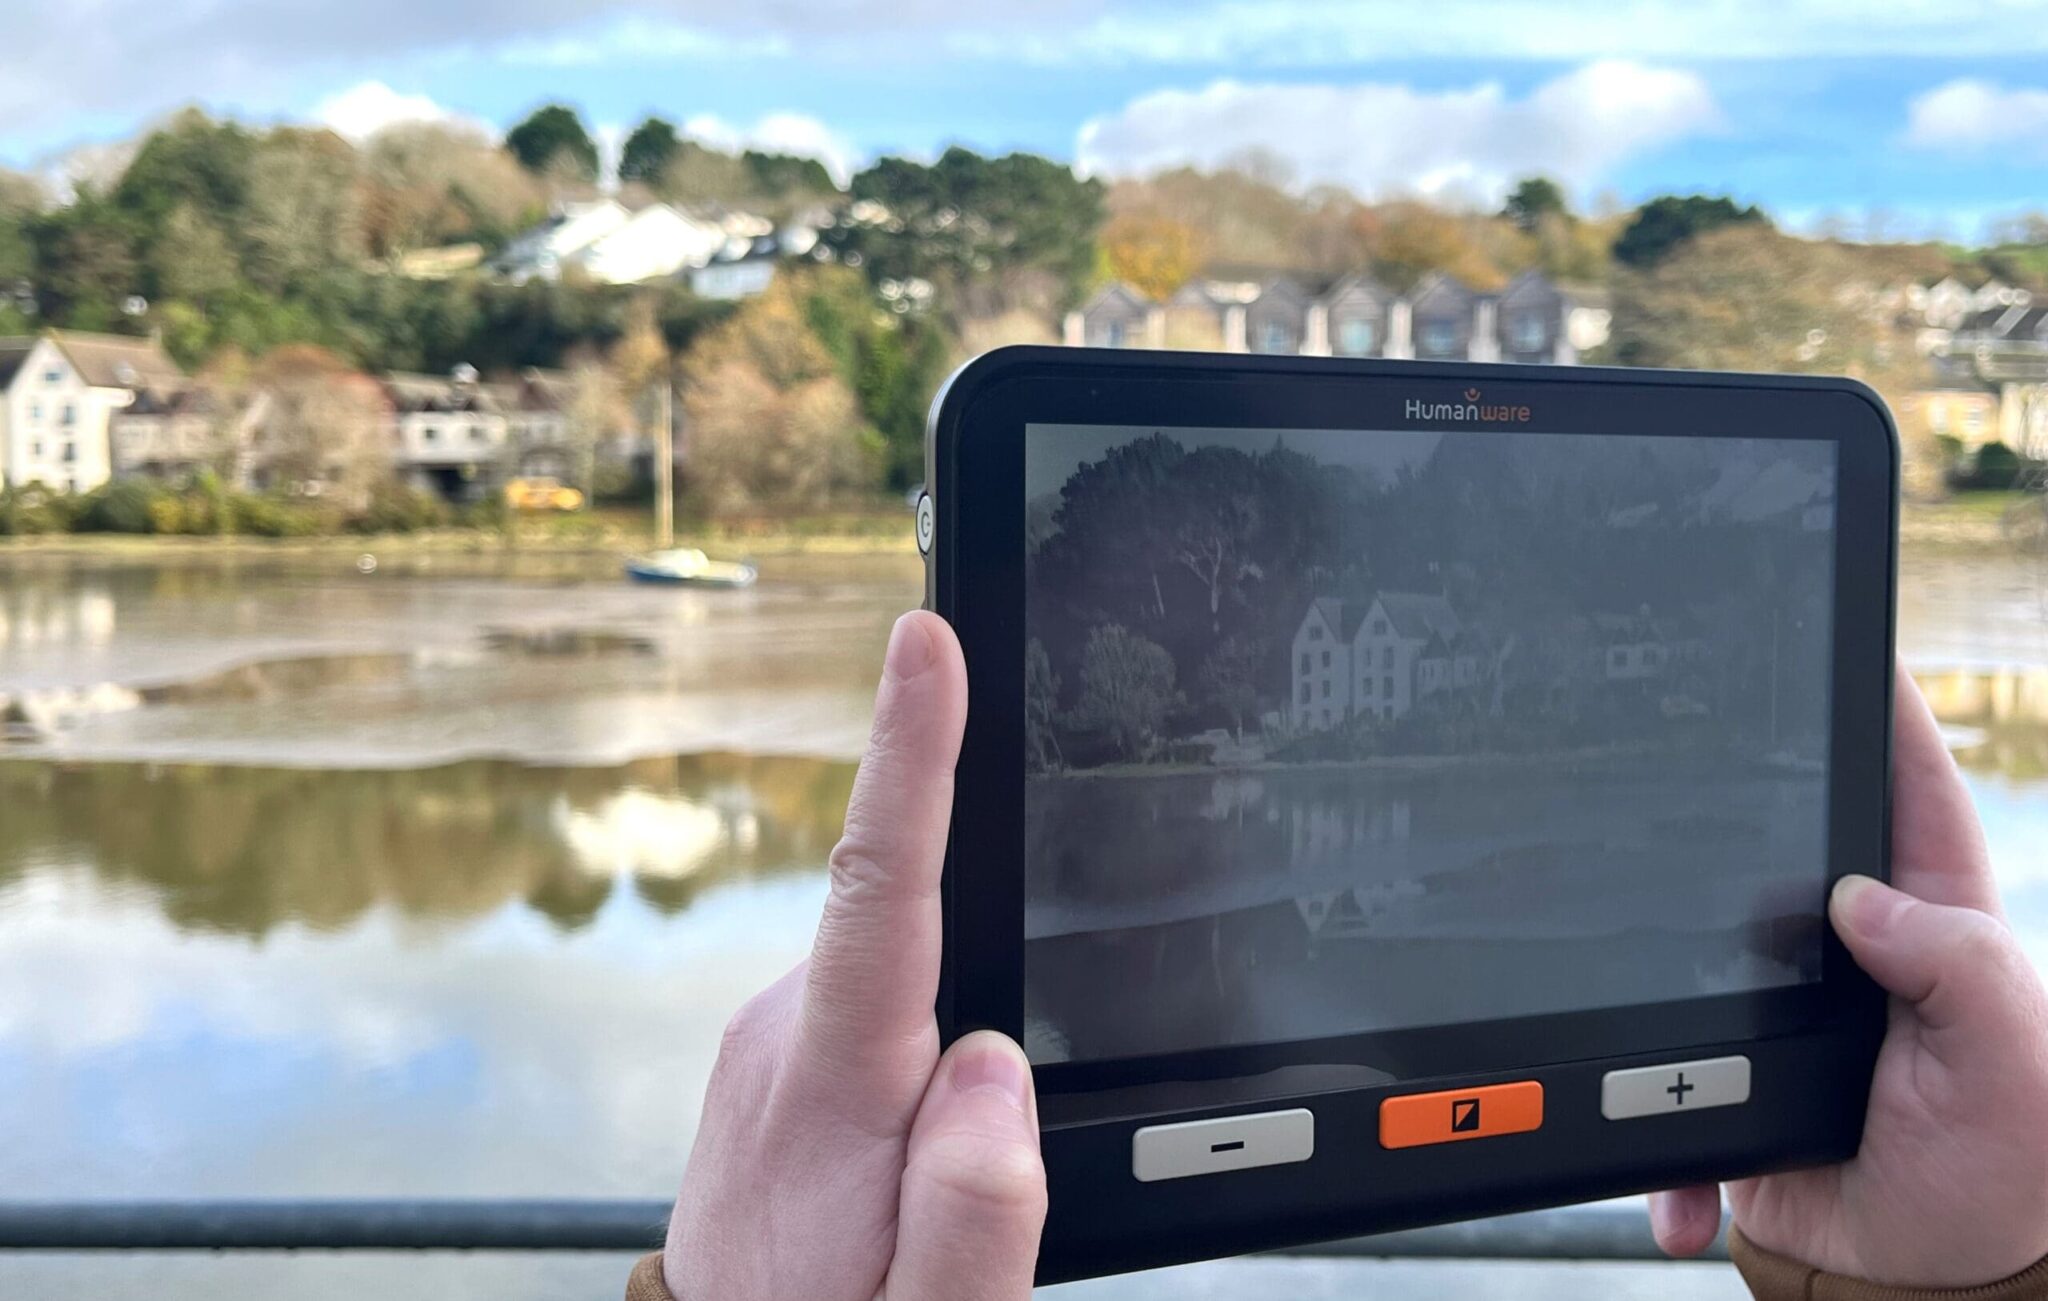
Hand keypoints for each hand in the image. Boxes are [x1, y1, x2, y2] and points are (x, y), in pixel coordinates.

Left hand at [661, 612, 1047, 1299]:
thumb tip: (991, 1061)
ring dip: (944, 1053)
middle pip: (923, 941)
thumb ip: (981, 1202)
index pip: (878, 884)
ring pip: (905, 991)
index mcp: (832, 1085)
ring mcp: (765, 1044)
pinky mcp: (767, 1057)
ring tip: (920, 1199)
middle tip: (972, 1166)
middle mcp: (781, 1039)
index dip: (910, 749)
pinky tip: (893, 1169)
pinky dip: (907, 1064)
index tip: (926, 643)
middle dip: (988, 998)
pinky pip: (870, 1018)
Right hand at [1650, 668, 2047, 1285]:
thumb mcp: (2008, 1063)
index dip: (1879, 708)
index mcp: (1930, 920)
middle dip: (1718, 815)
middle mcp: (1847, 950)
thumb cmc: (2003, 1173)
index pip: (1907, 788)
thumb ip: (1959, 966)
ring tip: (1639, 1011)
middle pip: (1772, 845)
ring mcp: (1774, 1008)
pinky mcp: (1720, 1079)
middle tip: (1666, 778)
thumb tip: (1864, 897)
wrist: (1926, 1287)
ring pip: (1690, 950)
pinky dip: (1646, 1135)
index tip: (1838, 637)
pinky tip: (1674, 1176)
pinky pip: (1654, 1083)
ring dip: (1653, 987)